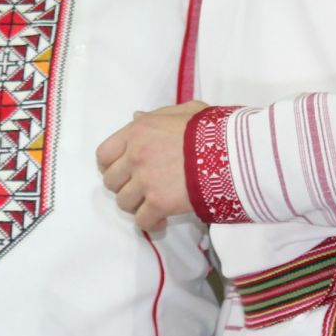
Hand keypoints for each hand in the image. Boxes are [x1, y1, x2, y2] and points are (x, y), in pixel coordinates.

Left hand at [95, 100, 205, 232]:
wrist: (231, 152)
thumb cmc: (211, 129)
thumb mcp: (185, 111)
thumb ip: (157, 115)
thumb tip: (136, 117)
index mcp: (137, 132)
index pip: (104, 154)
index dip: (110, 166)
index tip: (123, 172)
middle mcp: (135, 156)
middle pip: (111, 181)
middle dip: (124, 186)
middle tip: (141, 189)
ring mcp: (145, 180)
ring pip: (124, 203)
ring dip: (137, 206)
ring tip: (153, 204)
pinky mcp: (159, 203)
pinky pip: (142, 221)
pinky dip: (151, 223)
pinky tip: (162, 220)